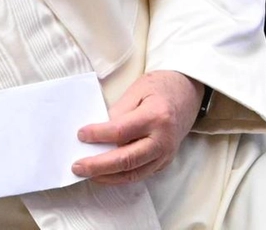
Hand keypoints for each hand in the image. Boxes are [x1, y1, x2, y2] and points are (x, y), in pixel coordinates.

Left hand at [72, 70, 202, 184]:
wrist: (187, 94)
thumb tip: (99, 130)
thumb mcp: (137, 90)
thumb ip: (118, 111)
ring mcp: (166, 154)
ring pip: (134, 173)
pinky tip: (105, 175)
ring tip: (87, 174)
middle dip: (99, 165)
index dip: (99, 135)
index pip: (122, 131)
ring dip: (108, 176)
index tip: (81, 135)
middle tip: (78, 166)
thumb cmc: (160, 89)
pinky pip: (140, 174)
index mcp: (156, 116)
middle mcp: (163, 139)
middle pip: (127, 159)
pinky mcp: (164, 162)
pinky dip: (121, 177)